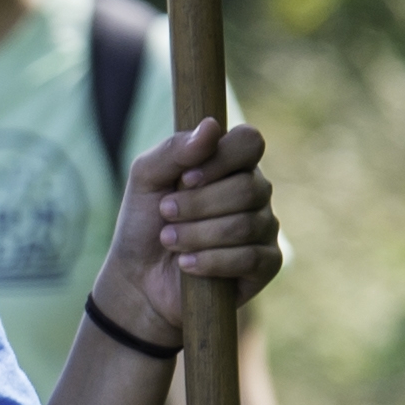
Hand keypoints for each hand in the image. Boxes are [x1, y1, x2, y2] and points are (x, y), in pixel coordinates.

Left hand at [91, 116, 280, 341]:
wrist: (138, 278)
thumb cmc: (144, 222)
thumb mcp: (146, 179)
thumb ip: (174, 150)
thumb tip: (211, 126)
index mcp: (231, 164)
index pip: (249, 142)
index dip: (220, 159)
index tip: (186, 178)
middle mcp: (255, 192)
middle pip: (248, 187)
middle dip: (197, 205)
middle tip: (166, 214)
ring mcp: (264, 227)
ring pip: (245, 224)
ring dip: (196, 234)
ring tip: (169, 240)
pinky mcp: (266, 263)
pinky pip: (250, 257)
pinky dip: (210, 261)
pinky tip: (187, 264)